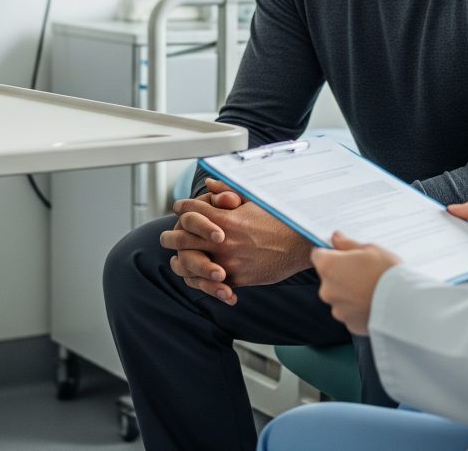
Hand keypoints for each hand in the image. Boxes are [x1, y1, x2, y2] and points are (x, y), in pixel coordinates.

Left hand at [161, 179, 311, 304]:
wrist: (301, 244)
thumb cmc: (279, 219)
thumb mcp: (254, 200)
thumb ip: (228, 192)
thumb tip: (209, 184)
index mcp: (226, 219)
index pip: (191, 211)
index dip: (182, 207)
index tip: (179, 208)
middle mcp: (223, 242)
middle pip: (184, 238)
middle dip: (171, 236)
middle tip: (166, 236)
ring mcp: (228, 262)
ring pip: (191, 264)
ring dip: (180, 261)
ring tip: (176, 260)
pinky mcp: (236, 279)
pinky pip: (210, 282)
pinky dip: (201, 279)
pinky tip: (196, 276)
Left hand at [311, 233, 401, 334]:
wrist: (404, 305)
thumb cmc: (387, 273)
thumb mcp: (370, 249)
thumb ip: (348, 244)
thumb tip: (336, 238)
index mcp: (329, 267)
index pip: (317, 255)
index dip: (330, 253)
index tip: (342, 254)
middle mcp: (327, 289)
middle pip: (328, 277)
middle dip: (341, 273)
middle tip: (363, 271)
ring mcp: (337, 309)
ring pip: (339, 296)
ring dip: (348, 292)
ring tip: (370, 288)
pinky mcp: (349, 324)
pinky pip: (349, 312)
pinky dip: (357, 308)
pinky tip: (373, 302)